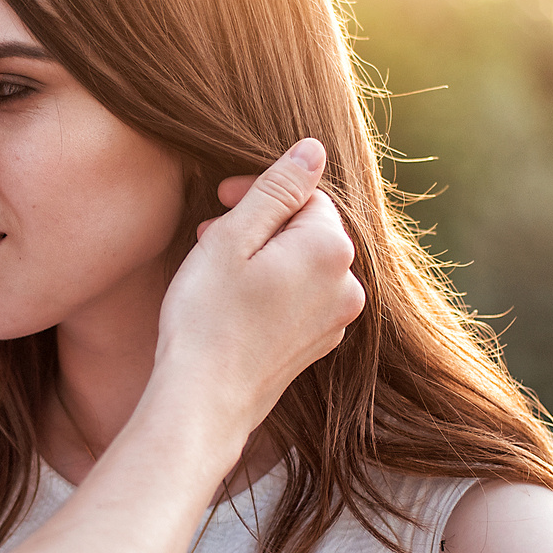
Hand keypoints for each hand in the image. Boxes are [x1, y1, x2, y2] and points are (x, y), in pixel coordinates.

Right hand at [152, 139, 363, 440]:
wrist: (203, 402)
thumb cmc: (207, 317)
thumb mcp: (233, 238)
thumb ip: (277, 188)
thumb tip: (313, 149)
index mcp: (330, 249)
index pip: (306, 194)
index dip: (260, 190)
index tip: (220, 201)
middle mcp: (348, 285)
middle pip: (308, 229)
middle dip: (262, 224)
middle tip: (211, 235)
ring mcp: (337, 320)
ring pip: (304, 264)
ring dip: (265, 256)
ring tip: (219, 270)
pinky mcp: (319, 345)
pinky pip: (303, 297)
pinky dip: (274, 288)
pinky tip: (236, 303)